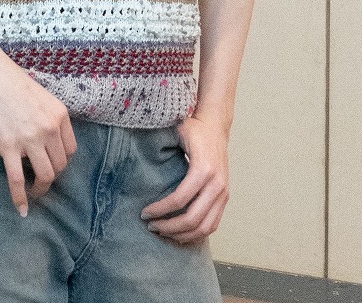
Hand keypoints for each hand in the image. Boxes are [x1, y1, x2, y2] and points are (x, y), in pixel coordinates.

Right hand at [0, 44, 76, 217]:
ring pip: (45, 175)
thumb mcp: (42, 96)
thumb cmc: (12, 82)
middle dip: (52, 176)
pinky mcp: (8, 145)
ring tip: (34, 192)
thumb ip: (49, 117)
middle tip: (41, 180)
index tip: (52, 165)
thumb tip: (49, 140)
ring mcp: (29, 137)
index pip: (70, 150)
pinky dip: (20, 198)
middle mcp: (49, 127)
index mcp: (60, 114)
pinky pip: (17, 179)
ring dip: (41, 189)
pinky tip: (21, 209)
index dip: (62, 162)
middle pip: (59, 165)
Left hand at [140, 115, 229, 244]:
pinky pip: (213, 224)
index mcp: (203, 168)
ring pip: (204, 227)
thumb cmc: (194, 128)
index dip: (160, 210)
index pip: (179, 199)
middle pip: (192, 219)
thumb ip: (161, 143)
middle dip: (169, 227)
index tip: (144, 213)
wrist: (216, 126)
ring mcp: (223, 193)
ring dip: (182, 235)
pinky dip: (196, 234)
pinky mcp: (225, 197)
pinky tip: (180, 234)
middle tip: (151, 226)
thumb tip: (137, 156)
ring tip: (163, 232)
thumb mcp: (177, 132)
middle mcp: (216, 184)